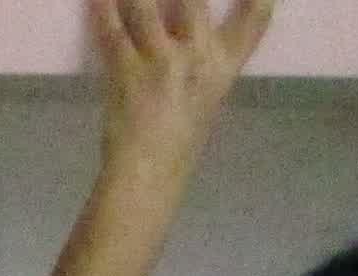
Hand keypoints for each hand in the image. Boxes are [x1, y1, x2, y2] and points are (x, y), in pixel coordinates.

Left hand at [96, 0, 276, 177]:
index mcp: (223, 67)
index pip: (254, 18)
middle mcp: (197, 58)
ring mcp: (161, 63)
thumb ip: (203, 57)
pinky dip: (102, 10)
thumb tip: (181, 21)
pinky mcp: (126, 72)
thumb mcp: (207, 95)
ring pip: (145, 7)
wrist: (148, 176)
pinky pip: (112, 31)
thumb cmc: (178, 139)